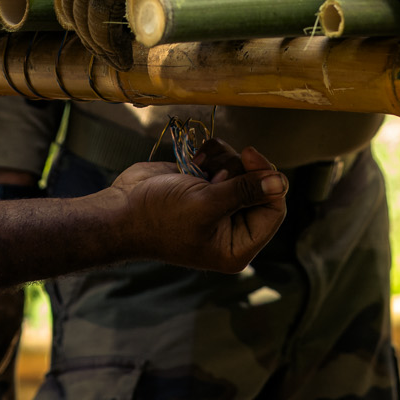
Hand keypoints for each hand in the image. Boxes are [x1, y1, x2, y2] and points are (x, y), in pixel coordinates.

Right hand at [101, 139, 286, 272]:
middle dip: (238, 170)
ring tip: (199, 168)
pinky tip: (194, 161)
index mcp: (238, 245)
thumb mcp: (205, 206)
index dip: (267, 180)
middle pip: (261, 185)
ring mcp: (220, 202)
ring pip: (243, 167)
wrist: (120, 208)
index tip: (249, 156)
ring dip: (223, 159)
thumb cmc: (159, 217)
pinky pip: (225, 159)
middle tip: (214, 173)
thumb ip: (244, 192)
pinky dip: (212, 154)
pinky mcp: (206, 182)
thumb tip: (279, 181)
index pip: (274, 209)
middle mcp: (233, 225)